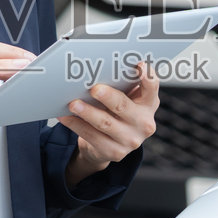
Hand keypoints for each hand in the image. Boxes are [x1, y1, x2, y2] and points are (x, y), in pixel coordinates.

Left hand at [60, 62, 159, 187]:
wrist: (111, 144)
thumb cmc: (117, 113)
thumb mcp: (126, 99)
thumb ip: (121, 85)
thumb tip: (96, 70)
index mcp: (148, 104)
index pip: (152, 87)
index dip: (148, 76)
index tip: (140, 65)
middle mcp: (144, 123)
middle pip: (123, 106)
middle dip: (108, 97)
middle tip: (94, 89)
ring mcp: (131, 140)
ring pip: (105, 123)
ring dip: (87, 112)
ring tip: (73, 104)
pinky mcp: (115, 152)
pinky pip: (92, 136)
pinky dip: (76, 125)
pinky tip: (65, 117)